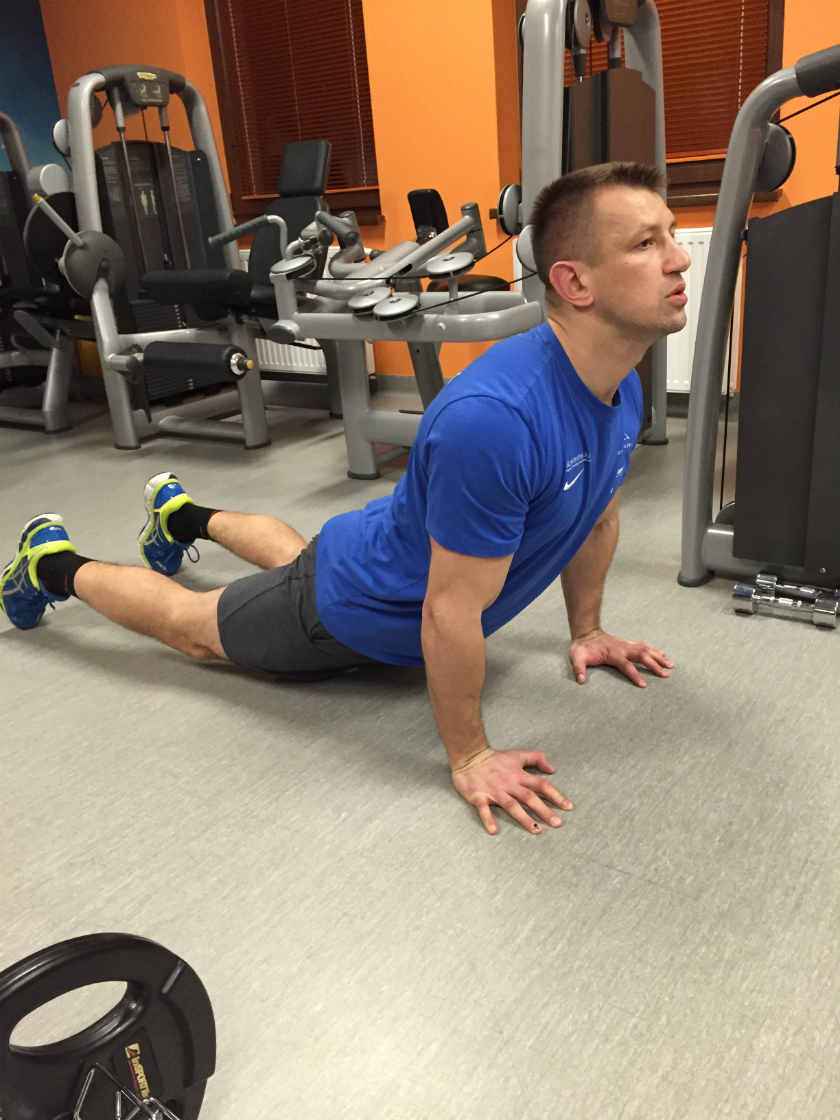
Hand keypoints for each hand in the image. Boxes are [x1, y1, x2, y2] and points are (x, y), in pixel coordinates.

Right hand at [451, 746, 573, 834]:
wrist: (469, 756)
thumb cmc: (495, 758)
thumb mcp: (517, 755)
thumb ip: (536, 758)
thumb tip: (552, 769)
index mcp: (519, 775)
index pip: (541, 785)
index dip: (555, 795)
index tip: (568, 807)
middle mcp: (509, 784)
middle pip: (529, 798)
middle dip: (544, 810)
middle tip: (558, 823)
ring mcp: (494, 791)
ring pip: (511, 805)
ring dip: (524, 818)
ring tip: (536, 830)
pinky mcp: (479, 797)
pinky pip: (484, 809)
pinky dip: (488, 819)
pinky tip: (494, 831)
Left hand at [569, 628, 672, 687]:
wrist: (586, 633)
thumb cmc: (582, 648)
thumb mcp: (577, 657)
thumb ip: (579, 668)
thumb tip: (581, 680)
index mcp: (613, 654)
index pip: (627, 666)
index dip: (635, 675)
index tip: (644, 684)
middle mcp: (623, 648)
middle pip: (642, 656)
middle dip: (655, 665)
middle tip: (666, 675)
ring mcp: (627, 644)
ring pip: (647, 649)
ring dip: (659, 656)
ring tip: (671, 665)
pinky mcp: (628, 643)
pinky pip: (644, 646)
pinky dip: (654, 649)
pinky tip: (662, 654)